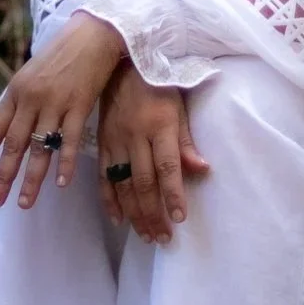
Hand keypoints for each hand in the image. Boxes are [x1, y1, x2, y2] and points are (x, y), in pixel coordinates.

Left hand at [0, 13, 125, 210]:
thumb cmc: (62, 54)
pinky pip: (69, 140)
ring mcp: (55, 103)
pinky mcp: (79, 105)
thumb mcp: (32, 74)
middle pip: (14, 145)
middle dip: (3, 176)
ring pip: (39, 148)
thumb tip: (10, 128)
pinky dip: (65, 163)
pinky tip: (60, 183)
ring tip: (24, 202)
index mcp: (16, 91)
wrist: (92, 34)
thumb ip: (21, 100)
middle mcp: (31, 99)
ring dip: (32, 178)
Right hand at [96, 61, 209, 244]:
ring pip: (123, 185)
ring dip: (134, 213)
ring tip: (145, 235)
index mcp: (159, 126)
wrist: (122, 66)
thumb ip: (187, 142)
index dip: (173, 194)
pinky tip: (118, 219)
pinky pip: (103, 177)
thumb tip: (202, 170)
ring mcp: (115, 141)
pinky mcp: (100, 144)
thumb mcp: (179, 108)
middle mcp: (135, 136)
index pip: (167, 167)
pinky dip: (109, 200)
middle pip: (144, 182)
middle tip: (162, 238)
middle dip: (153, 214)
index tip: (179, 218)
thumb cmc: (158, 87)